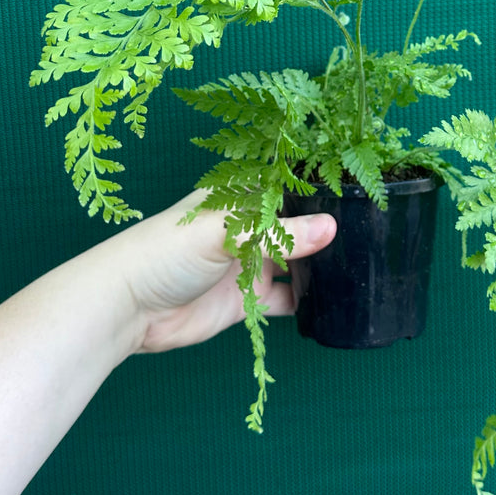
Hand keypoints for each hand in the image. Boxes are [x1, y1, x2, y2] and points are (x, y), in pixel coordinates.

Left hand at [117, 192, 337, 354]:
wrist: (127, 307)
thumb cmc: (166, 251)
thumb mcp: (223, 232)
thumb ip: (278, 231)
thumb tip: (332, 228)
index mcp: (236, 198)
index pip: (284, 187)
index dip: (316, 188)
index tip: (358, 190)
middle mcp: (246, 229)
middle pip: (294, 224)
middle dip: (323, 228)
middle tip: (368, 230)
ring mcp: (247, 264)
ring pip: (293, 261)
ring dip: (317, 263)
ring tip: (357, 262)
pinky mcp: (246, 300)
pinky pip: (283, 297)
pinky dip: (305, 298)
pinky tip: (331, 297)